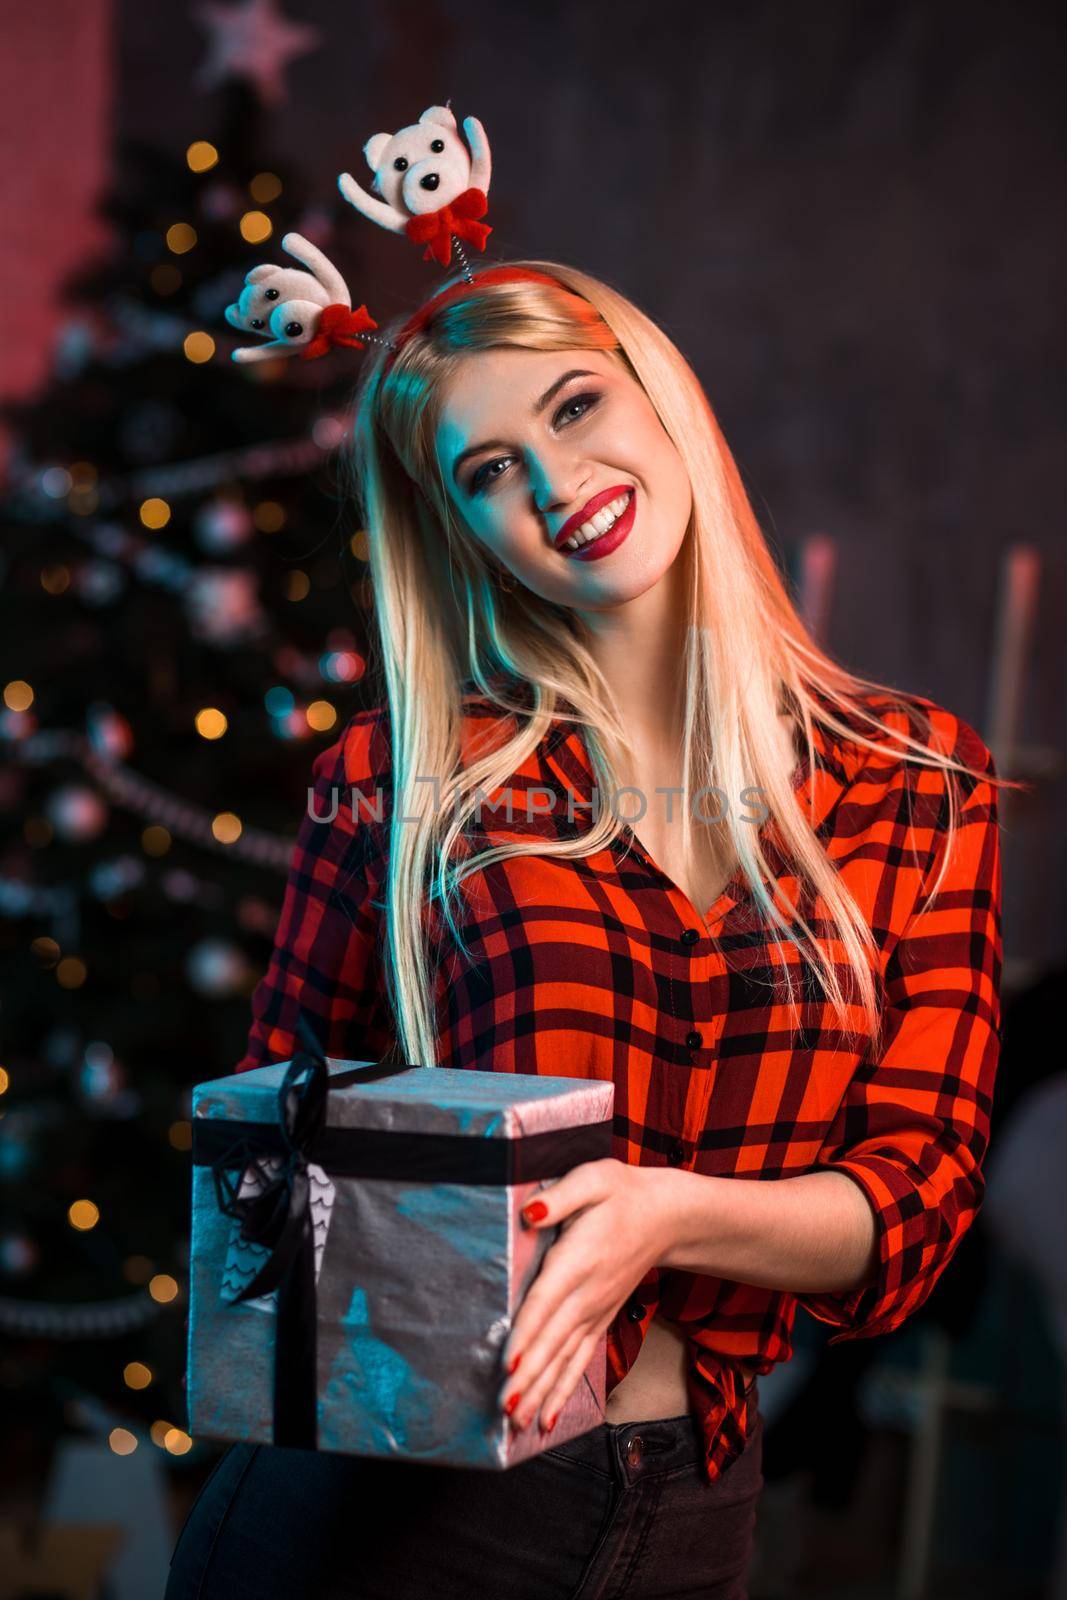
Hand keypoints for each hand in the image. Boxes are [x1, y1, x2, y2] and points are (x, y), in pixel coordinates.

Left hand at [498, 1157, 670, 1434]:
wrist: (667, 1217)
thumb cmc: (622, 1193)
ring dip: (541, 1393)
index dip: (527, 1334)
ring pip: (564, 1360)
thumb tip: (530, 1212)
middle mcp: (586, 1294)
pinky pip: (579, 1361)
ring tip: (518, 1424)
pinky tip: (547, 1420)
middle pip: (552, 1342)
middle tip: (504, 1409)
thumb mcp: (594, 1179)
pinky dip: (563, 1391)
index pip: (546, 1302)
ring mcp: (595, 1312)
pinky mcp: (600, 1320)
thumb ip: (561, 1195)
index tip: (509, 1365)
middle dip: (528, 1378)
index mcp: (578, 1260)